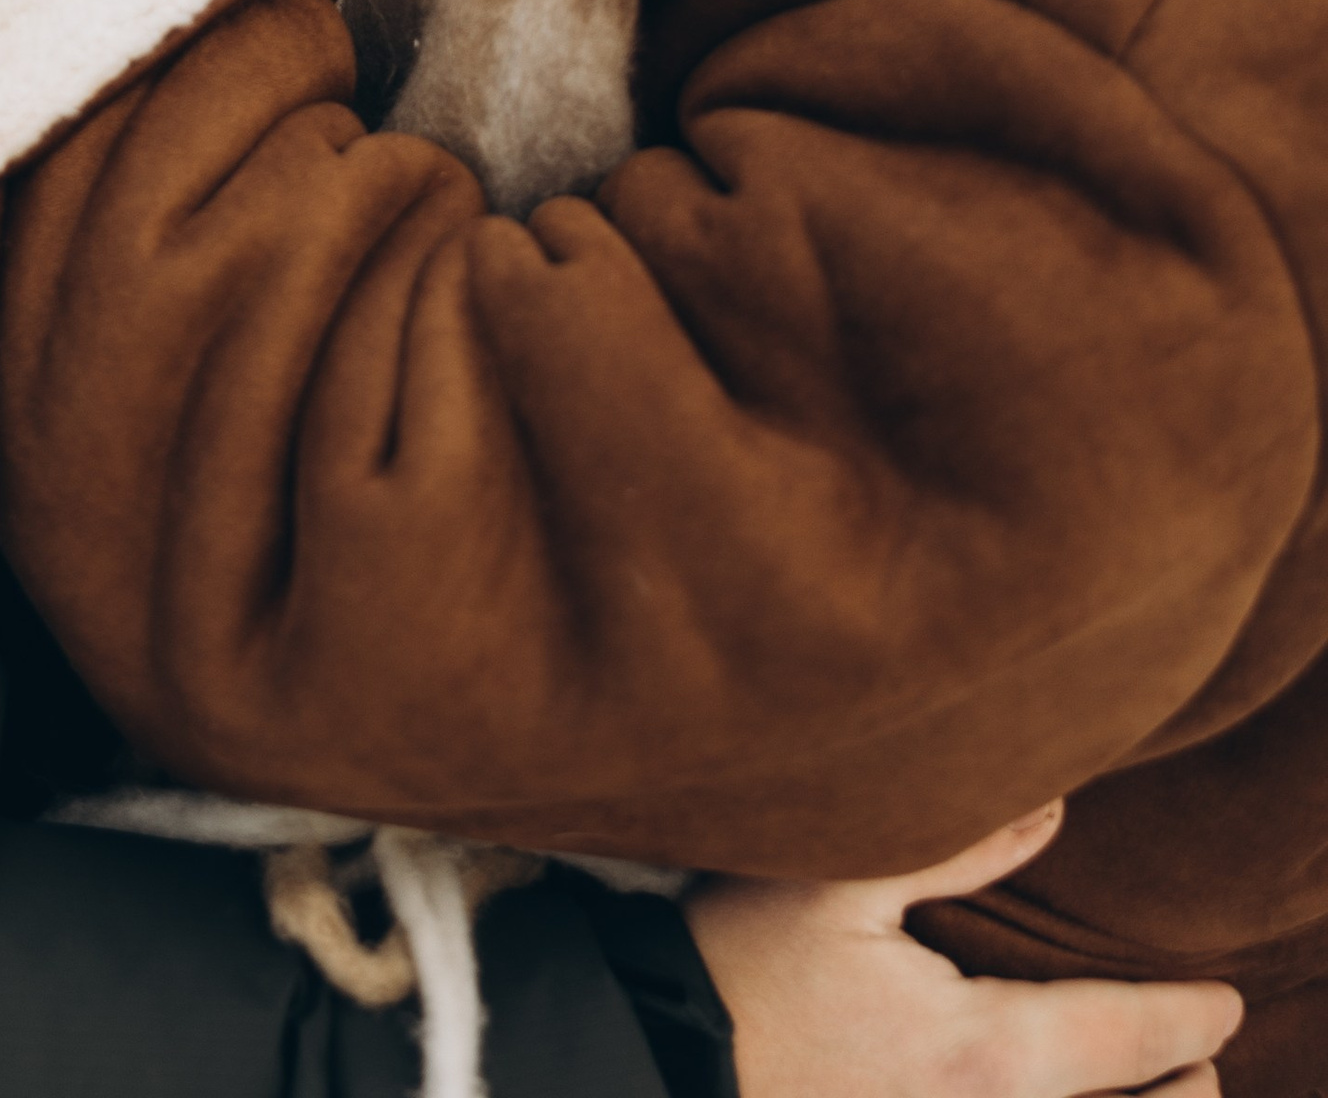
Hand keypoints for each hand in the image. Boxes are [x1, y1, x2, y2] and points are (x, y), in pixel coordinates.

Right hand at [692, 808, 1240, 1097]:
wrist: (654, 1059)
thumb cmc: (739, 963)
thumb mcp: (838, 877)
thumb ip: (955, 841)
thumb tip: (1051, 809)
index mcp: (980, 1055)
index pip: (1122, 1042)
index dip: (1186, 1018)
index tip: (1224, 1001)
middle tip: (1204, 1060)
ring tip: (1158, 1094)